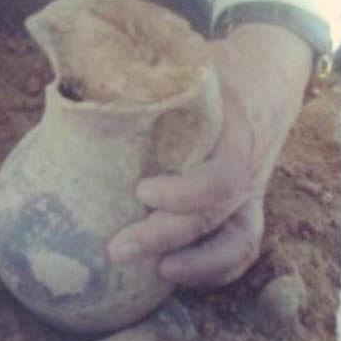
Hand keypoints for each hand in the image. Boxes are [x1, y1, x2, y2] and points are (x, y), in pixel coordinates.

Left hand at [108, 24, 312, 285]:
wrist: (269, 73)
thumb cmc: (216, 69)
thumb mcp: (189, 63)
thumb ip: (143, 77)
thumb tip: (71, 84)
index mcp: (233, 131)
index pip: (221, 174)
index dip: (184, 192)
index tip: (142, 191)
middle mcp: (247, 169)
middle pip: (214, 215)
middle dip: (165, 236)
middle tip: (116, 248)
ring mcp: (252, 192)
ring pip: (237, 240)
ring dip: (197, 266)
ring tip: (154, 275)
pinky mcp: (247, 207)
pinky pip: (241, 247)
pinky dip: (213, 269)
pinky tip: (175, 276)